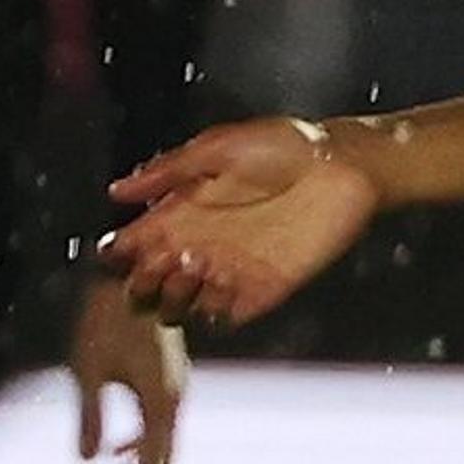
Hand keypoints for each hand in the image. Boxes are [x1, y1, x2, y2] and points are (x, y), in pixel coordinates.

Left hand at [68, 275, 186, 463]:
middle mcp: (174, 397)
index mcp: (160, 398)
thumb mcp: (88, 369)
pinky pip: (161, 427)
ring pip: (164, 444)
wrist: (129, 277)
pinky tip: (117, 454)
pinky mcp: (167, 382)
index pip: (155, 461)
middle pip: (164, 459)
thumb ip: (91, 415)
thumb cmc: (105, 320)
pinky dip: (141, 448)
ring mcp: (174, 390)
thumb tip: (88, 460)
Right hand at [100, 116, 378, 328]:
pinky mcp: (265, 288)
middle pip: (151, 284)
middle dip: (142, 284)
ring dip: (176, 300)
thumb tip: (116, 190)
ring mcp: (232, 269)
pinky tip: (220, 293)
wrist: (346, 165)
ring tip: (191, 271)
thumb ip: (170, 170)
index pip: (137, 244)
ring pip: (182, 307)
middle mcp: (203, 243)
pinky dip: (215, 316)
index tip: (120, 250)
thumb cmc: (286, 144)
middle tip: (159, 265)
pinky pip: (227, 319)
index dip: (120, 253)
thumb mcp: (220, 148)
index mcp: (186, 209)